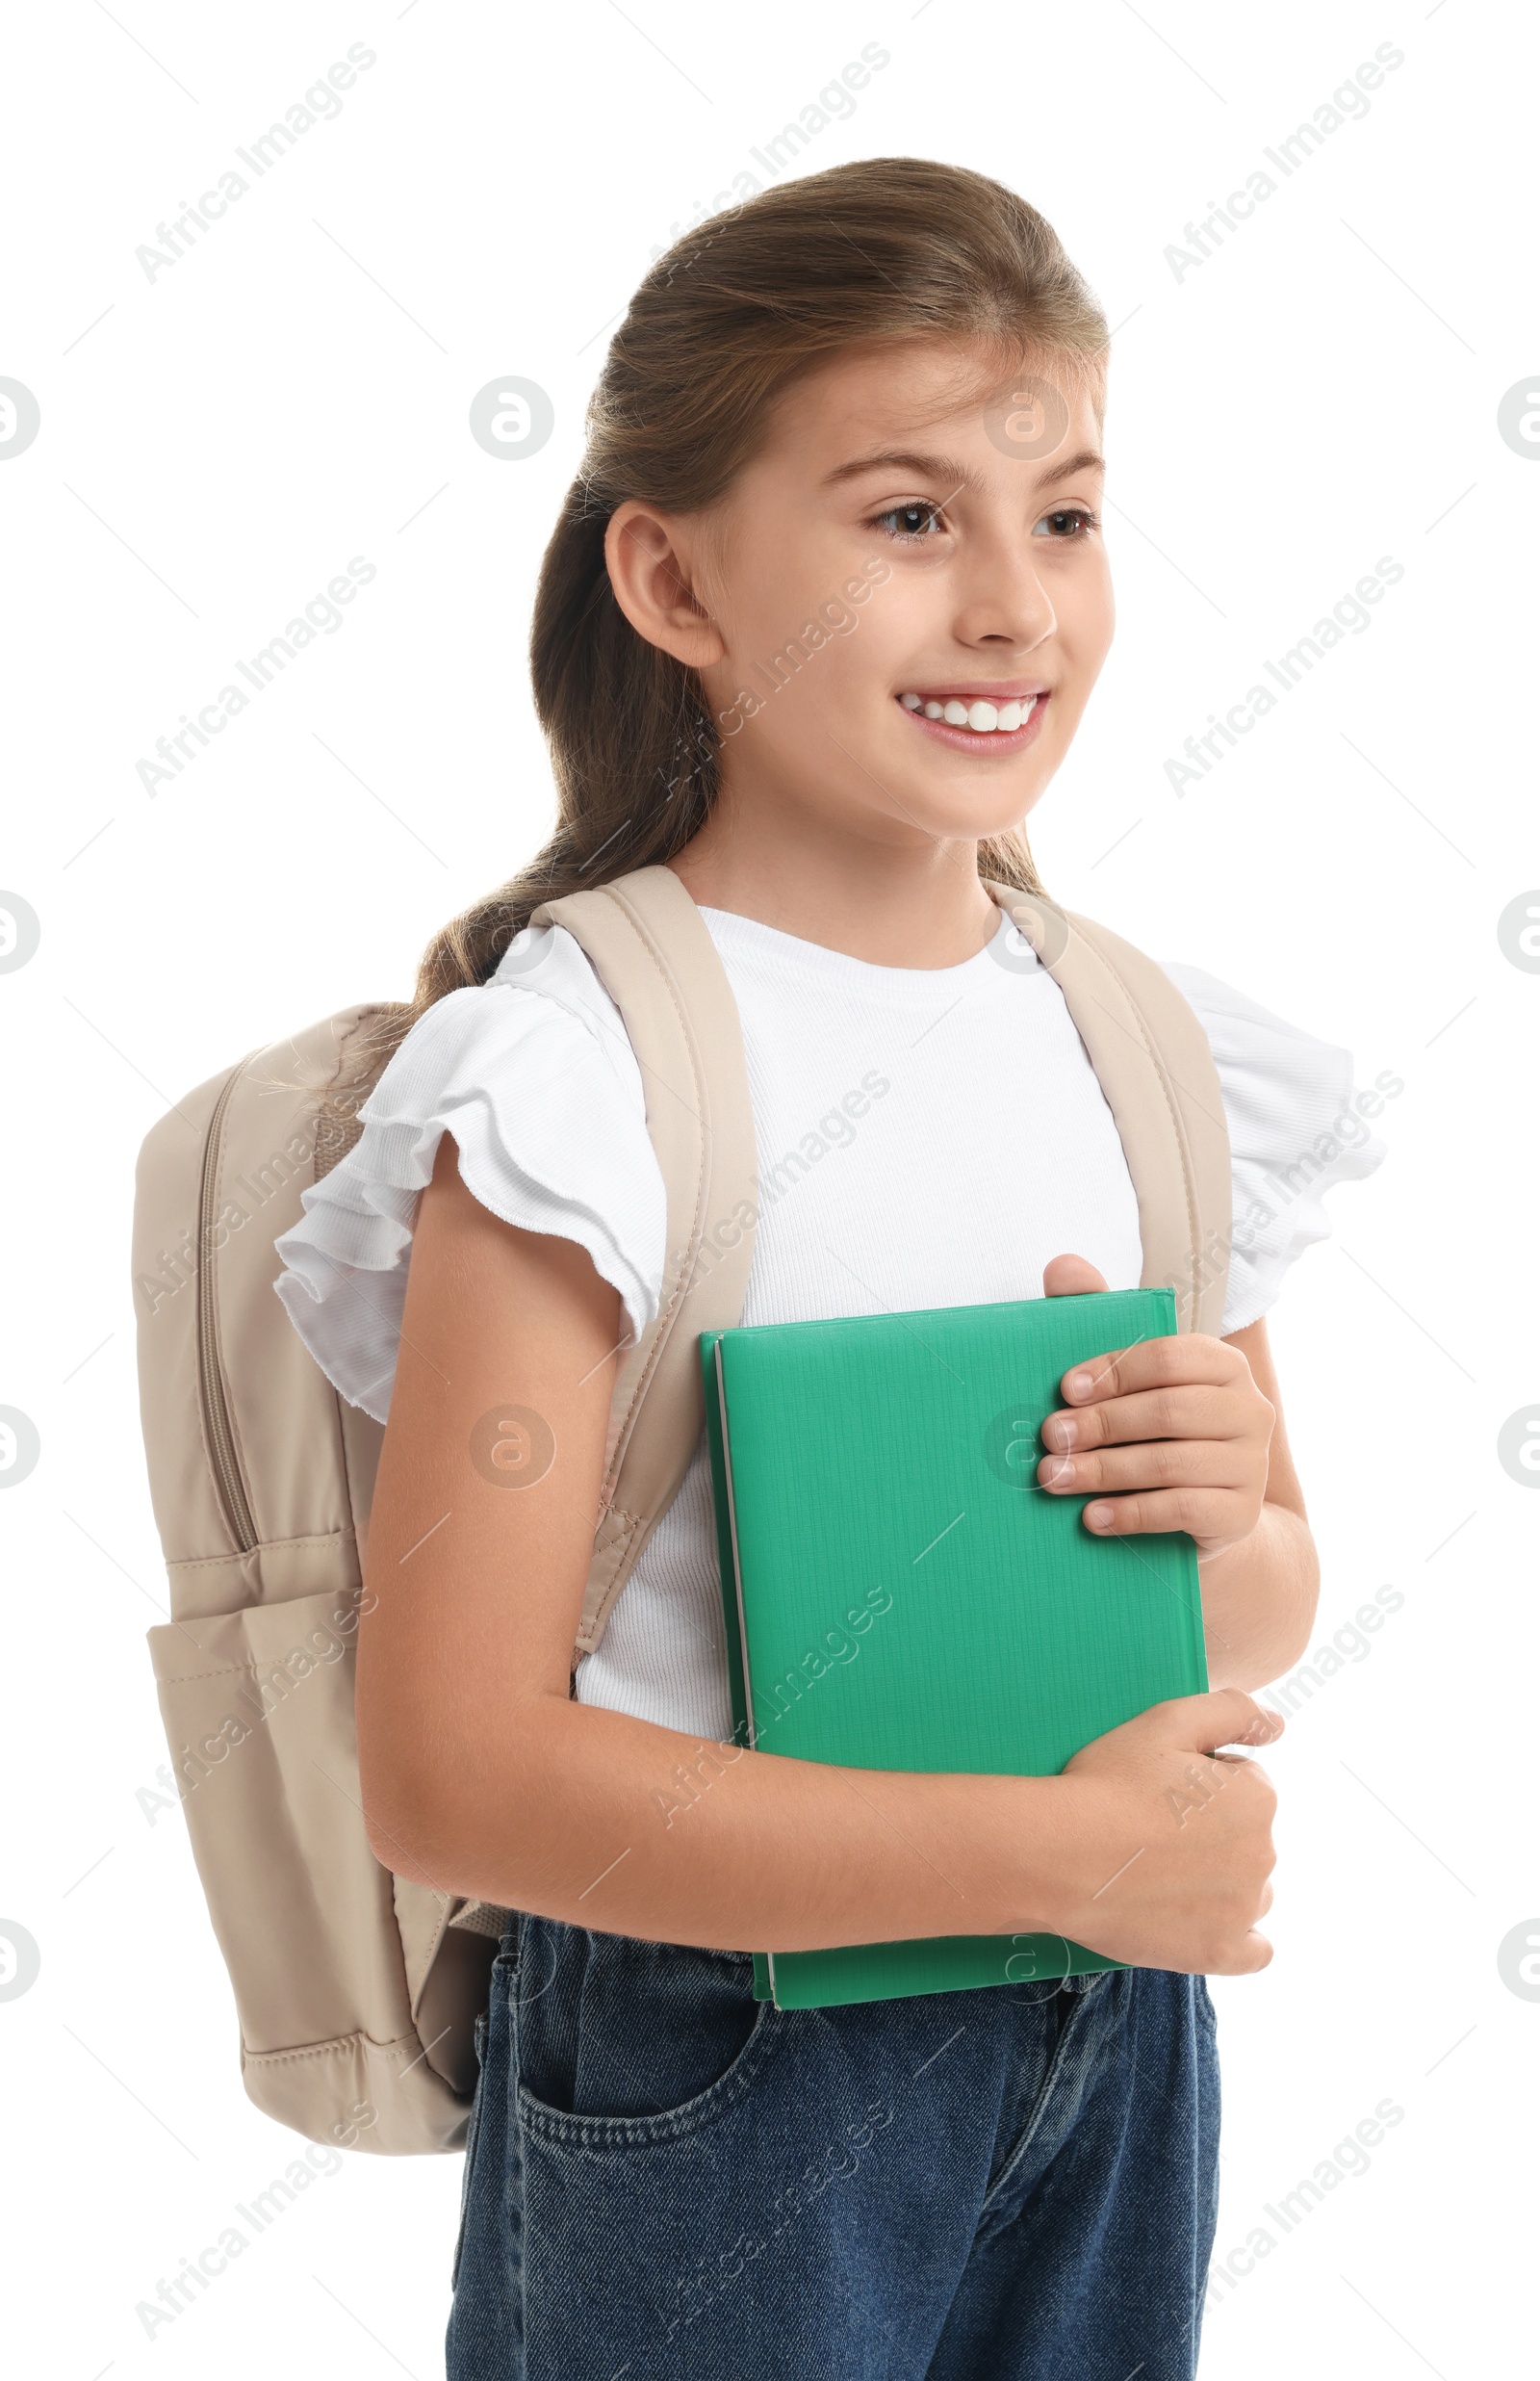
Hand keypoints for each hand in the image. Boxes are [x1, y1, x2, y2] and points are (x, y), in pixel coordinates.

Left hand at [1036, 1254, 1274, 1556]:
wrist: (1205, 1518)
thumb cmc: (1156, 1435)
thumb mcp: (1130, 1379)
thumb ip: (1099, 1320)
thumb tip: (1061, 1265)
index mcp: (1223, 1365)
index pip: (1169, 1357)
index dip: (1114, 1370)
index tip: (1064, 1389)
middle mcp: (1249, 1409)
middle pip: (1168, 1410)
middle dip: (1100, 1425)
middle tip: (1049, 1438)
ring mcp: (1251, 1465)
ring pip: (1170, 1463)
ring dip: (1104, 1471)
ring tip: (1054, 1478)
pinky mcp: (1241, 1514)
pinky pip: (1182, 1510)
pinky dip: (1131, 1512)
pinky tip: (1093, 1517)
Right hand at [1053, 1687, 1282, 1973]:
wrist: (1059, 1856)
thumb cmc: (1108, 1783)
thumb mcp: (1167, 1722)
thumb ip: (1233, 1711)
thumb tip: (1278, 1725)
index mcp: (1258, 1798)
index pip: (1243, 1784)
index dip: (1200, 1782)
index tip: (1160, 1791)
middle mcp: (1264, 1855)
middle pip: (1246, 1837)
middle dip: (1213, 1831)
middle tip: (1152, 1830)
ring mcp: (1243, 1910)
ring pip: (1247, 1889)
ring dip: (1220, 1881)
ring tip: (1161, 1874)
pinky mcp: (1220, 1952)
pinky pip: (1254, 1951)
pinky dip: (1236, 1937)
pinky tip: (1203, 1921)